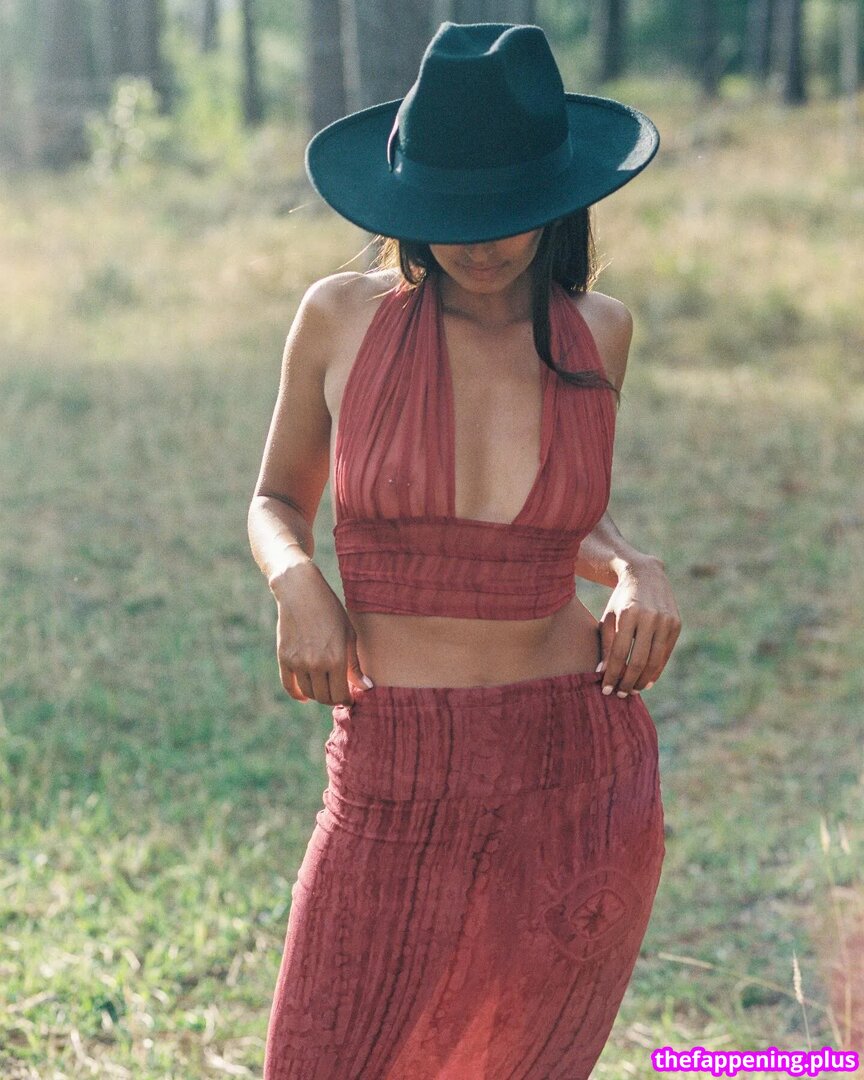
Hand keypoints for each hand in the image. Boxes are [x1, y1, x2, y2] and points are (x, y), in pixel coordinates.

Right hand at [270, 562, 372, 705]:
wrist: (301, 592)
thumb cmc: (330, 611)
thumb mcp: (349, 635)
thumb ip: (355, 664)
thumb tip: (366, 687)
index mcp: (337, 659)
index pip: (340, 695)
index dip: (346, 700)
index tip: (348, 699)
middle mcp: (316, 664)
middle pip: (324, 697)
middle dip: (332, 699)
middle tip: (337, 693)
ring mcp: (298, 662)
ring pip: (308, 693)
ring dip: (317, 696)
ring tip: (324, 689)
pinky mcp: (284, 658)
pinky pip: (289, 686)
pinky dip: (297, 694)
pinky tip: (304, 696)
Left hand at [597, 556, 680, 696]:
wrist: (645, 575)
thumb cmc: (620, 600)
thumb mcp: (609, 617)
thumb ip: (606, 644)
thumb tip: (602, 673)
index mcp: (628, 613)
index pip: (620, 653)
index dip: (612, 674)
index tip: (606, 689)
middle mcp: (650, 617)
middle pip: (639, 660)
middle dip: (628, 681)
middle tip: (620, 694)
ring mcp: (666, 620)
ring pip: (655, 661)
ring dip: (643, 680)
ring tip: (632, 690)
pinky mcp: (676, 624)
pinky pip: (665, 654)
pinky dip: (657, 670)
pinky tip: (647, 681)